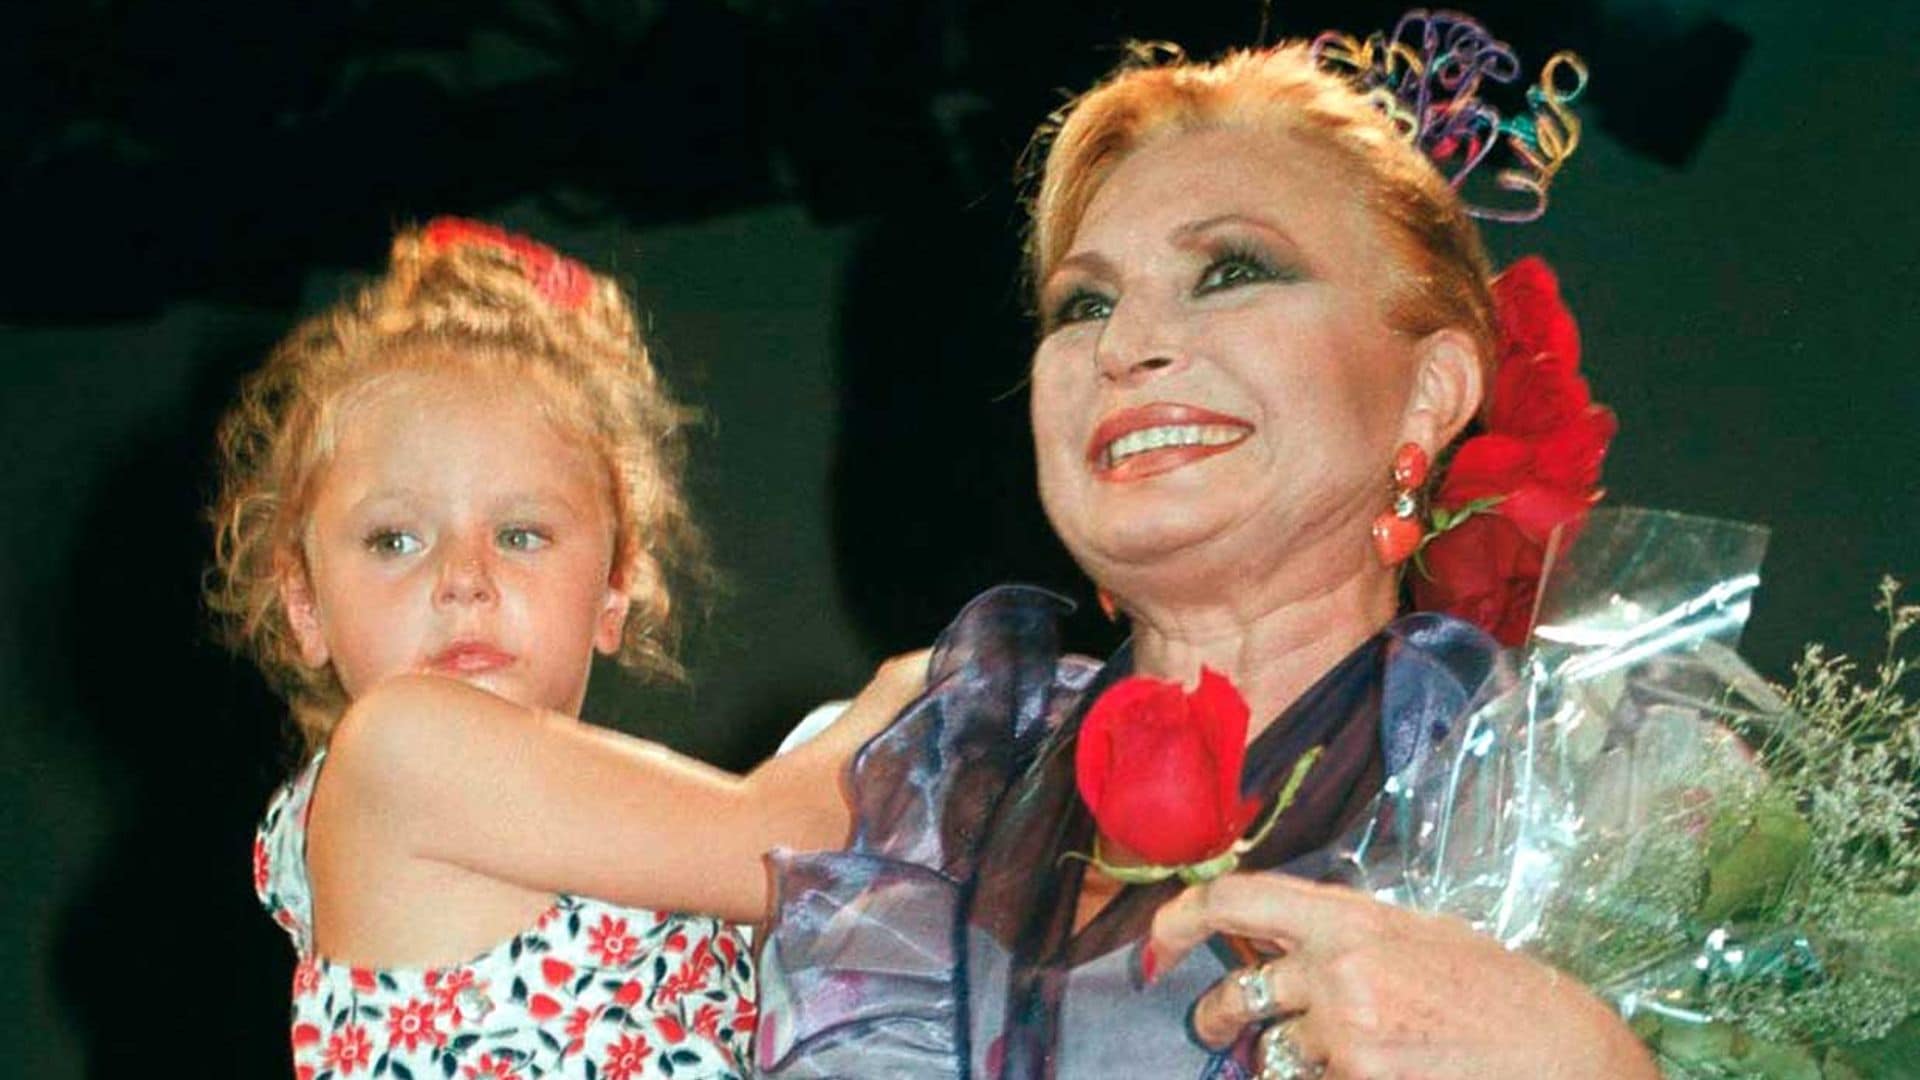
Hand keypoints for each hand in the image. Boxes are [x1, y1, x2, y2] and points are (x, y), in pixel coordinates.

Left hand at [1147, 873, 1656, 1079]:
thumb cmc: (1505, 997)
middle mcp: (1339, 972)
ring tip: (1363, 1052)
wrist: (1566, 1057)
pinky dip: (1328, 1079)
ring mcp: (1345, 1037)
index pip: (1240, 899)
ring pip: (1278, 1056)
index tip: (1155, 945)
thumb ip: (1351, 933)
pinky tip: (1382, 1070)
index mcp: (1355, 920)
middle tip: (1218, 1024)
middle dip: (1219, 1015)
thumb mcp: (1426, 936)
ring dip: (1297, 1062)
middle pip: (1239, 993)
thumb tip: (1284, 935)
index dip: (1181, 918)